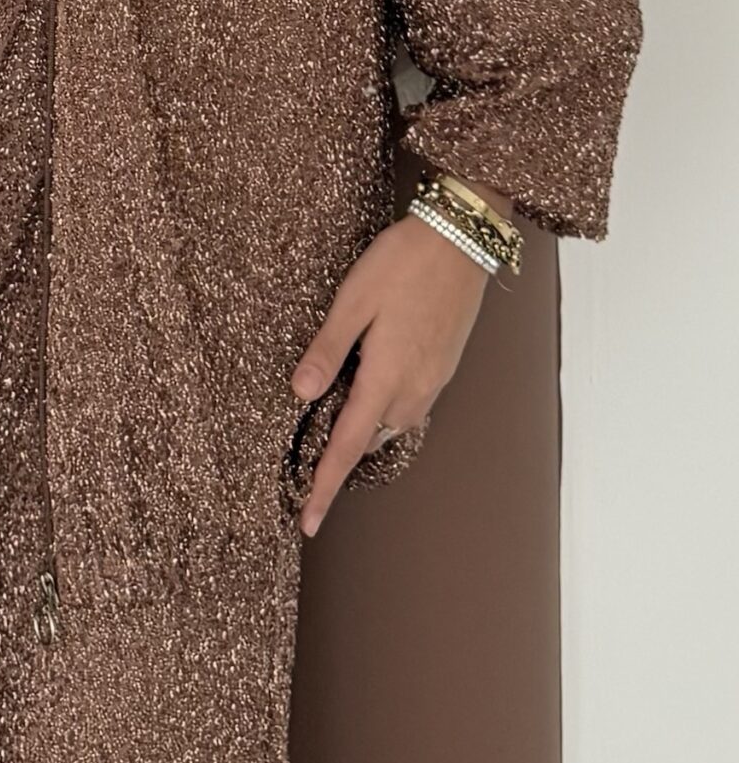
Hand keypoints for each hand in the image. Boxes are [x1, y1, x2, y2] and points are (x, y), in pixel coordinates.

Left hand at [289, 213, 492, 534]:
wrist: (461, 239)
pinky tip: (369, 388)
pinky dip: (384, 410)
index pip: (347, 447)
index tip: (309, 523)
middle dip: (340, 456)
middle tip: (307, 460)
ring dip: (363, 430)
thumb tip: (300, 393)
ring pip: (391, 424)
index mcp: (386, 377)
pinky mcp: (443, 366)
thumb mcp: (353, 300)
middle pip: (369, 440)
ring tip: (334, 422)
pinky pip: (409, 405)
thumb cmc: (402, 263)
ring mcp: (433, 379)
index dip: (325, 486)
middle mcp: (414, 389)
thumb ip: (327, 349)